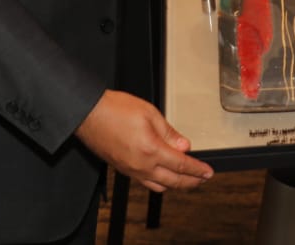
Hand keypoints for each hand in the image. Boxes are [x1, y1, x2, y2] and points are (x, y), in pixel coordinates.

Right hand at [75, 90, 212, 191]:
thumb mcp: (149, 113)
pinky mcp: (122, 169)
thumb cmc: (113, 109)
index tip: (208, 172)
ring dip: (175, 185)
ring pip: (158, 186)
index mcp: (151, 150)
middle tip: (202, 179)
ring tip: (186, 180)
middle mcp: (141, 165)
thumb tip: (184, 145)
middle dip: (191, 182)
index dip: (197, 170)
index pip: (181, 165)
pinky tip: (163, 176)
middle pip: (172, 181)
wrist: (87, 114)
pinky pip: (145, 182)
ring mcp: (130, 170)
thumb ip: (169, 132)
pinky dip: (159, 182)